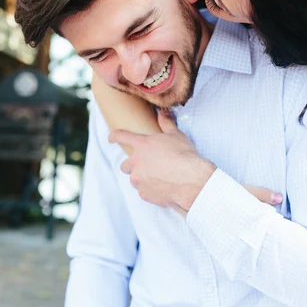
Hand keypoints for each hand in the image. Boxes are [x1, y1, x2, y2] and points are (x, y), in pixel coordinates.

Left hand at [109, 111, 283, 211]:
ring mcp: (139, 180)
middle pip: (126, 161)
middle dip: (134, 162)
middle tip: (148, 164)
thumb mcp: (181, 138)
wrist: (196, 186)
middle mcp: (136, 162)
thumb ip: (171, 124)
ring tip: (160, 178)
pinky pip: (145, 190)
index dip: (114, 136)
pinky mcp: (146, 195)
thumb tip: (168, 111)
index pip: (120, 137)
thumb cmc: (191, 159)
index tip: (110, 137)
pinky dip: (152, 190)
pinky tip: (166, 189)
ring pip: (135, 177)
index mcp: (143, 145)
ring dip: (143, 177)